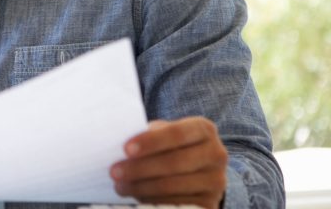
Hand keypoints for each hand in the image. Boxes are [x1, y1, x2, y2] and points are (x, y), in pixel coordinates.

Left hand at [110, 117, 227, 208]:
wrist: (198, 169)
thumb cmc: (172, 145)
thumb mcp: (164, 133)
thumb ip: (149, 134)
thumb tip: (120, 140)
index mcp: (204, 129)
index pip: (177, 133)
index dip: (150, 142)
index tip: (126, 149)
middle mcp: (216, 154)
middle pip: (174, 162)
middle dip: (140, 168)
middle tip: (115, 172)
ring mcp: (216, 181)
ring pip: (174, 186)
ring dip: (141, 187)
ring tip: (119, 186)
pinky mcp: (210, 203)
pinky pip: (178, 204)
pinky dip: (153, 201)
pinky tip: (136, 197)